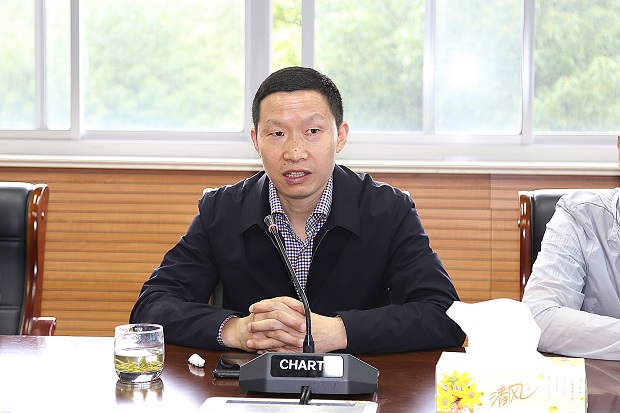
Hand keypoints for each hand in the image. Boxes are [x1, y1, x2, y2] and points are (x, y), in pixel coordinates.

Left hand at [221, 296, 347, 352]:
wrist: (333, 333)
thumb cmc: (319, 323)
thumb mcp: (305, 311)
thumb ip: (291, 308)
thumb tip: (275, 306)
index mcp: (296, 313)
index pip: (275, 306)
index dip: (262, 306)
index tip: (253, 308)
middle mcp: (294, 324)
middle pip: (272, 322)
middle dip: (258, 324)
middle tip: (249, 325)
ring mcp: (295, 337)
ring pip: (274, 337)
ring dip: (260, 340)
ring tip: (250, 341)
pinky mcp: (296, 348)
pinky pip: (280, 350)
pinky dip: (269, 351)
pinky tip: (261, 351)